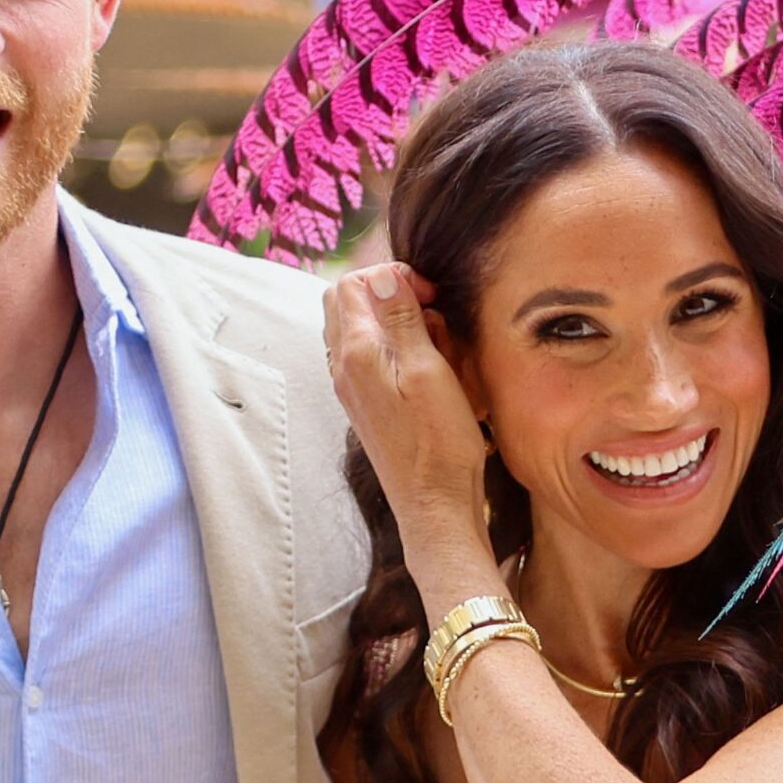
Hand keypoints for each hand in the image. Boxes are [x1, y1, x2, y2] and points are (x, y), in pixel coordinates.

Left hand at [323, 265, 489, 552]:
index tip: (429, 294)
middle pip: (345, 302)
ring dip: (389, 321)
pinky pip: (366, 358)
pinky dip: (391, 348)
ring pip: (354, 328)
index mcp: (356, 353)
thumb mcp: (429, 371)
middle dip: (386, 293)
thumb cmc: (439, 442)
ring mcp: (350, 388)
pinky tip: (423, 366)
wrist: (434, 504)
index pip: (353, 284)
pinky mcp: (363, 405)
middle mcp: (343, 368)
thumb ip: (402, 320)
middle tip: (427, 308)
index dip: (393, 277)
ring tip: (429, 339)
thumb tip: (382, 277)